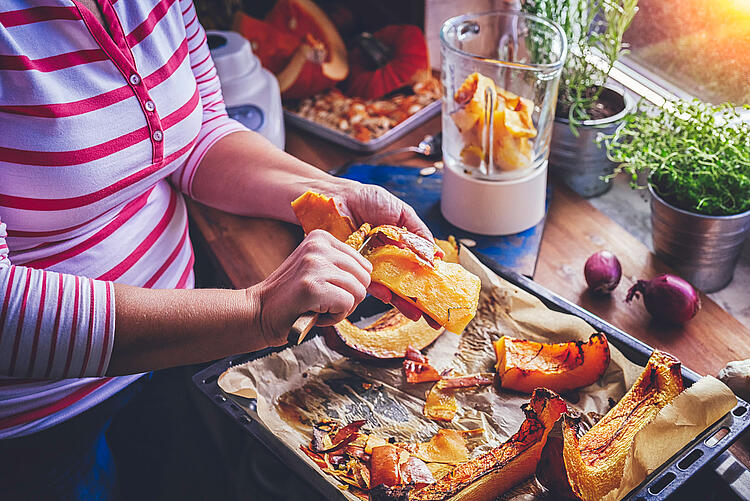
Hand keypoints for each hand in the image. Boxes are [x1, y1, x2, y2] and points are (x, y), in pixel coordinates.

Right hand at [250, 230, 371, 346]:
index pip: (363, 264)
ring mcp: (315, 266)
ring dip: (341, 309)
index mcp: (321, 238)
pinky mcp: (312, 287)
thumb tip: (372, 276)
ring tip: (316, 306)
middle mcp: (318, 247)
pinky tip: (314, 313)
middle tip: (322, 301)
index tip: (327, 289)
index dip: (350, 285)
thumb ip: (341, 267)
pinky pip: (346, 305)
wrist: (257, 313)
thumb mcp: (316, 269)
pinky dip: (334, 317)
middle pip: (364, 278)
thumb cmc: (291, 297)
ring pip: (358, 293)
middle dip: (349, 297)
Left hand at [332, 182, 440, 328]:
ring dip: (404, 302)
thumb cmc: (366, 200)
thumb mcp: (400, 212)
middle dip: (421, 300)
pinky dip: (380, 291)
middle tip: (434, 316)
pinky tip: (390, 297)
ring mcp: (372, 264)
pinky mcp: (355, 268)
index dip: (431, 280)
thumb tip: (437, 254)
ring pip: (391, 287)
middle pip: (407, 282)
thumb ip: (418, 231)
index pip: (419, 266)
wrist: (336, 199)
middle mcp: (388, 257)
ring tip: (417, 314)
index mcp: (400, 245)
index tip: (443, 294)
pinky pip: (370, 283)